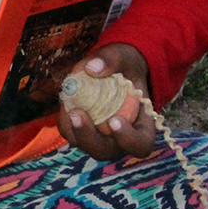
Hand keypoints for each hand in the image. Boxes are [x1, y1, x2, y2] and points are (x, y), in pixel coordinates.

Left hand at [58, 44, 156, 159]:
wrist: (113, 68)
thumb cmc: (125, 65)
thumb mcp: (123, 56)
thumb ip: (111, 60)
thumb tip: (92, 67)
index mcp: (142, 124)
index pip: (140, 145)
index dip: (128, 139)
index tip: (115, 120)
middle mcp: (121, 136)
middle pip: (107, 151)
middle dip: (90, 137)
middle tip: (78, 114)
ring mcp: (101, 135)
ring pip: (86, 146)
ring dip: (74, 131)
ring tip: (68, 108)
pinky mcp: (82, 128)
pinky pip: (71, 133)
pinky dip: (66, 121)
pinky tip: (65, 102)